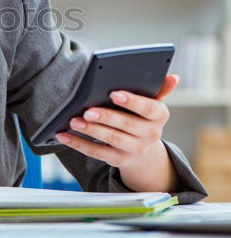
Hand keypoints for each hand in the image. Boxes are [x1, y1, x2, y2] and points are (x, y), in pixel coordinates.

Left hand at [55, 74, 180, 191]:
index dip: (133, 102)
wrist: (144, 150)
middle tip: (88, 110)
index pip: (150, 109)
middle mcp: (151, 135)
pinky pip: (96, 152)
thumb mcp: (151, 103)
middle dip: (106, 117)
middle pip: (127, 125)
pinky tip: (63, 134)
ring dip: (91, 131)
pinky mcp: (118, 160)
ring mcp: (135, 149)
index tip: (114, 93)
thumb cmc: (142, 117)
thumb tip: (173, 76)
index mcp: (159, 116)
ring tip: (74, 121)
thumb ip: (158, 89)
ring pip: (111, 139)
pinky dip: (78, 144)